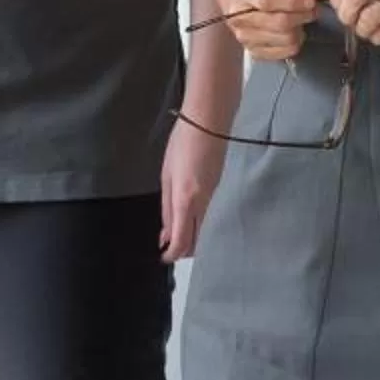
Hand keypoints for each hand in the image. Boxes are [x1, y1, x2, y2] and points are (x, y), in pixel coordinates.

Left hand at [160, 118, 224, 261]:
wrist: (208, 123)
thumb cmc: (182, 143)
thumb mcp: (166, 176)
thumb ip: (167, 208)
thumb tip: (166, 234)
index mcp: (186, 200)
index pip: (182, 241)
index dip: (171, 255)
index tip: (162, 257)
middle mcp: (203, 204)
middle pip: (196, 242)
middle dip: (182, 250)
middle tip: (166, 247)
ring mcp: (213, 197)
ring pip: (202, 230)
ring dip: (189, 237)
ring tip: (172, 231)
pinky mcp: (216, 189)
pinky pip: (206, 215)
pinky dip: (195, 223)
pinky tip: (184, 215)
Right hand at [221, 0, 325, 62]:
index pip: (267, 0)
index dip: (293, 1)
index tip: (311, 0)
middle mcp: (239, 19)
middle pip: (279, 23)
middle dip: (302, 16)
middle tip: (313, 9)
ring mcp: (245, 39)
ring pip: (285, 40)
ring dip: (300, 29)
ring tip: (302, 19)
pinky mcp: (254, 53)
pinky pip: (285, 52)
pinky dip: (295, 43)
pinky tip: (294, 32)